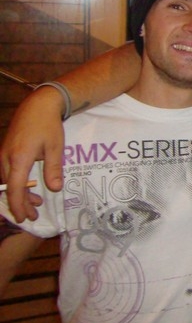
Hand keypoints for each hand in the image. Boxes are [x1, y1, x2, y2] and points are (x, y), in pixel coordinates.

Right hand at [0, 88, 65, 221]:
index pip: (15, 189)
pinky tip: (28, 186)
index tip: (25, 217)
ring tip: (35, 202)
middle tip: (33, 215)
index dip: (19, 205)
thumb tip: (55, 189)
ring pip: (6, 182)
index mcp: (19, 158)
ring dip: (18, 194)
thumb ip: (54, 168)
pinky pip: (6, 173)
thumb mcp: (56, 147)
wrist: (38, 105)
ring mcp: (3, 154)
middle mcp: (6, 158)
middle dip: (20, 203)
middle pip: (9, 188)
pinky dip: (15, 183)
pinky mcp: (5, 151)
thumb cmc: (48, 125)